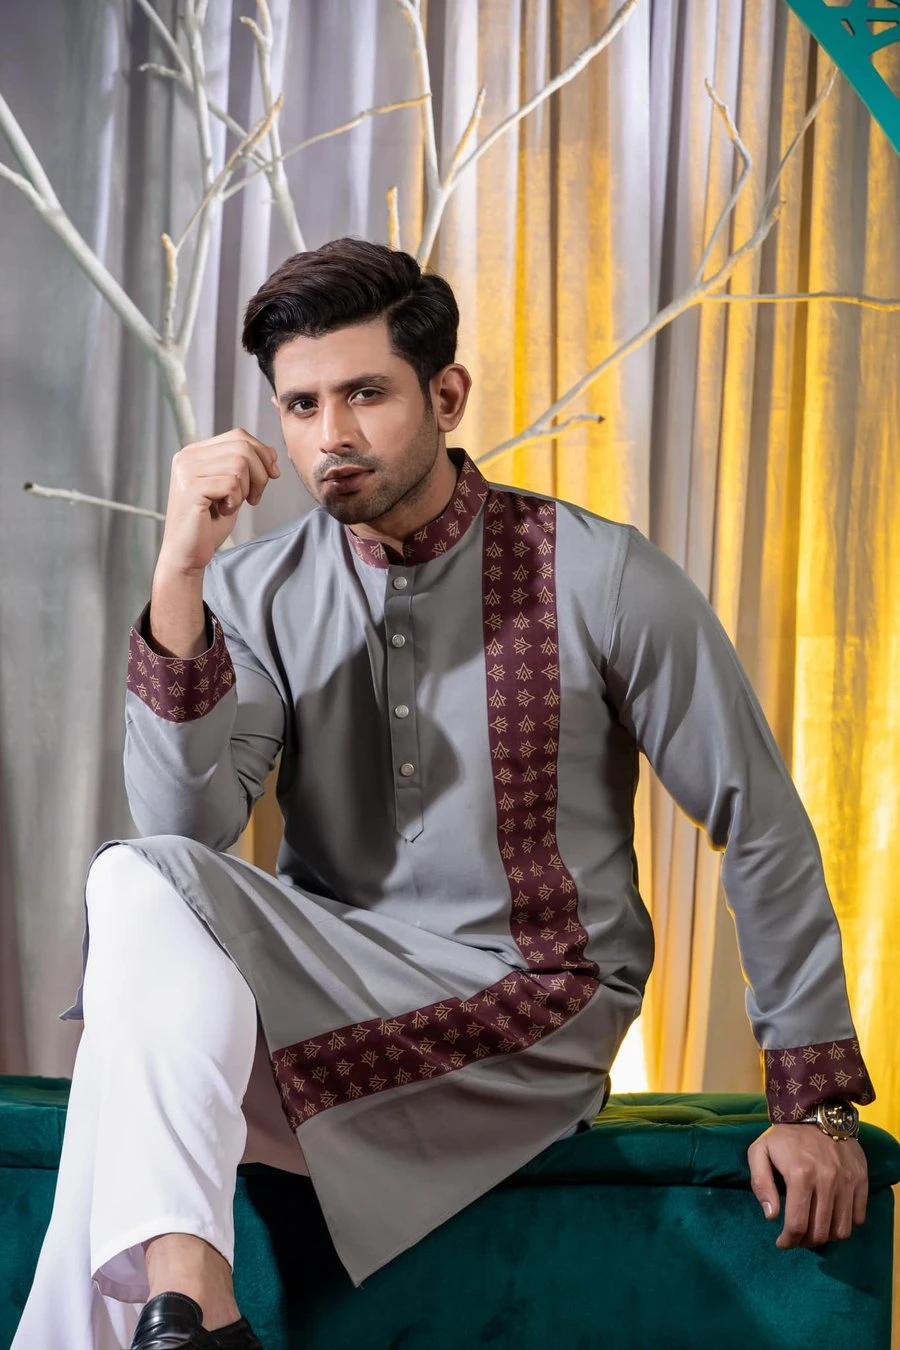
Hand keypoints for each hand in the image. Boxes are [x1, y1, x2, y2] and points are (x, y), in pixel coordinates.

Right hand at [157, 427, 280, 575]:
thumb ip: (244, 467)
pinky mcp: (191, 488)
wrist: (186, 553)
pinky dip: (235, 500)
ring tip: (232, 505)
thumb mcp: (230, 488)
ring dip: (246, 489)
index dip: (262, 453)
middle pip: (243, 447)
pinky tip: (223, 511)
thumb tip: (272, 453)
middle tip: (254, 497)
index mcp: (196, 452)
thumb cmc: (207, 524)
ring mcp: (187, 471)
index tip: (272, 475)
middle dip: (260, 474)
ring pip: (239, 464)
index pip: (238, 435)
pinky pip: (231, 483)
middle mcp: (188, 456)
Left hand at [748, 1124, 867, 1248]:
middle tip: (796, 1238)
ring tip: (813, 1230)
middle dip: (805, 1242)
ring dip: (826, 1237)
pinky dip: (844, 1224)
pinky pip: (858, 1217)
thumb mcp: (760, 1151)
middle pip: (820, 1232)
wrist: (817, 1111)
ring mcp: (847, 1181)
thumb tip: (771, 1216)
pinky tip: (830, 1217)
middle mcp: (827, 1180)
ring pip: (841, 1230)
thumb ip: (760, 1183)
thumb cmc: (784, 1136)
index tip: (782, 1243)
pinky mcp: (861, 1179)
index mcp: (800, 1175)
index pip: (797, 1224)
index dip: (788, 1241)